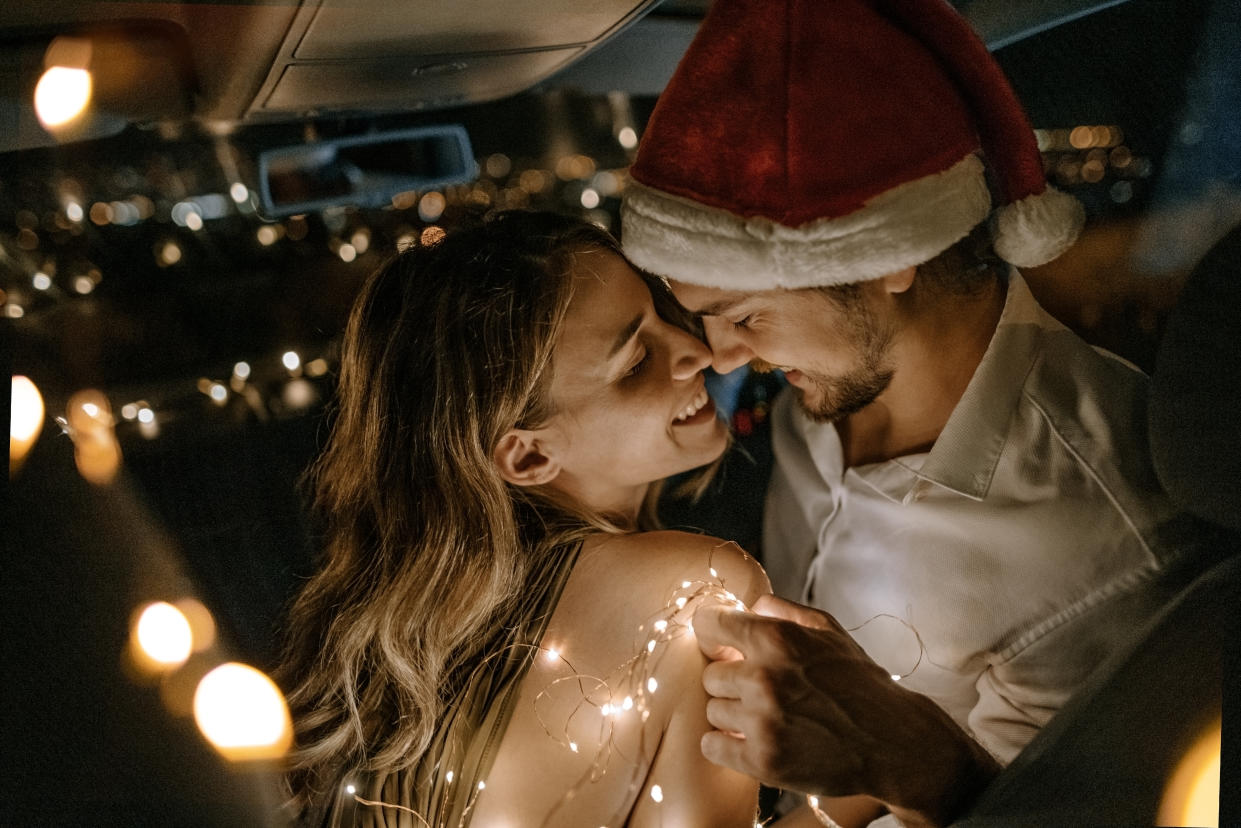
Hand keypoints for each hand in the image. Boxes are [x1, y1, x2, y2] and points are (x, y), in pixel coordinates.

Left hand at [693, 595, 998, 826]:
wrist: (891, 741)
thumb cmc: (858, 681)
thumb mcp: (828, 629)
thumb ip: (781, 610)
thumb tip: (746, 606)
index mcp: (777, 639)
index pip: (708, 624)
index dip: (711, 633)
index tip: (719, 643)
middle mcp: (765, 678)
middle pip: (709, 674)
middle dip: (731, 680)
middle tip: (758, 689)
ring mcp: (762, 722)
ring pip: (712, 710)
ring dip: (732, 713)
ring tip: (764, 715)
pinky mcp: (763, 761)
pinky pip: (712, 745)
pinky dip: (725, 744)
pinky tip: (750, 738)